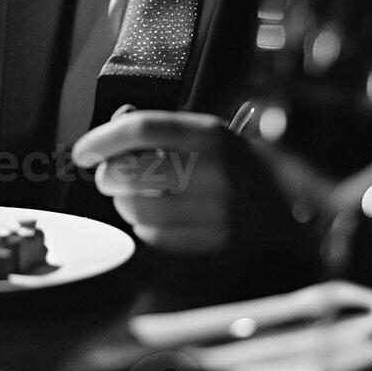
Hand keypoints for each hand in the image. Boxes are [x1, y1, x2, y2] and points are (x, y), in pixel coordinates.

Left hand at [72, 110, 232, 254]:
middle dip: (107, 176)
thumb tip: (113, 127)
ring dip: (124, 204)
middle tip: (107, 177)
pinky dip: (145, 229)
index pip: (142, 129)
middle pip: (132, 171)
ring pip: (137, 208)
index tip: (83, 151)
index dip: (103, 139)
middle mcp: (216, 170)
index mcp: (211, 135)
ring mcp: (218, 210)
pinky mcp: (216, 243)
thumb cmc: (236, 168)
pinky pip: (155, 238)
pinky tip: (157, 219)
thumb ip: (161, 128)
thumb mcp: (208, 135)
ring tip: (134, 199)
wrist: (288, 209)